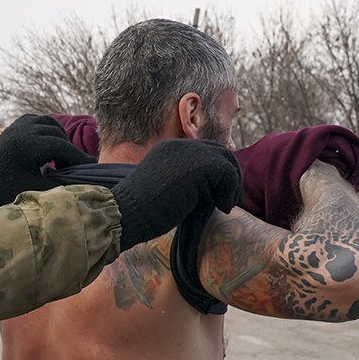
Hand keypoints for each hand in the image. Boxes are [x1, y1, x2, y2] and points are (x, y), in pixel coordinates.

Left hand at [0, 114, 94, 213]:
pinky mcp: (15, 125)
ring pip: (51, 125)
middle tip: (78, 168)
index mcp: (26, 145)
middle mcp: (22, 130)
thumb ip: (61, 184)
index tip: (93, 169)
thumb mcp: (35, 190)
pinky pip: (40, 122)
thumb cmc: (4, 193)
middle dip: (70, 151)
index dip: (79, 159)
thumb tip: (87, 182)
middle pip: (59, 135)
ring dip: (61, 140)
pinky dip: (50, 132)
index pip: (63, 148)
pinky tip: (51, 150)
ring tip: (63, 160)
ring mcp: (17, 125)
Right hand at [110, 139, 242, 248]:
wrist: (125, 213)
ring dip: (232, 185)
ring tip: (227, 205)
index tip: (221, 194)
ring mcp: (189, 153)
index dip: (218, 172)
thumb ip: (184, 181)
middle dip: (230, 176)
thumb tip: (210, 189)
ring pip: (226, 162)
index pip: (205, 152)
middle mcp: (180, 146)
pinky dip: (229, 191)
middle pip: (220, 152)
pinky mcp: (198, 166)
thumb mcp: (164, 188)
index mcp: (170, 149)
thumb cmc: (140, 211)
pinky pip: (227, 174)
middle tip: (231, 198)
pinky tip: (222, 207)